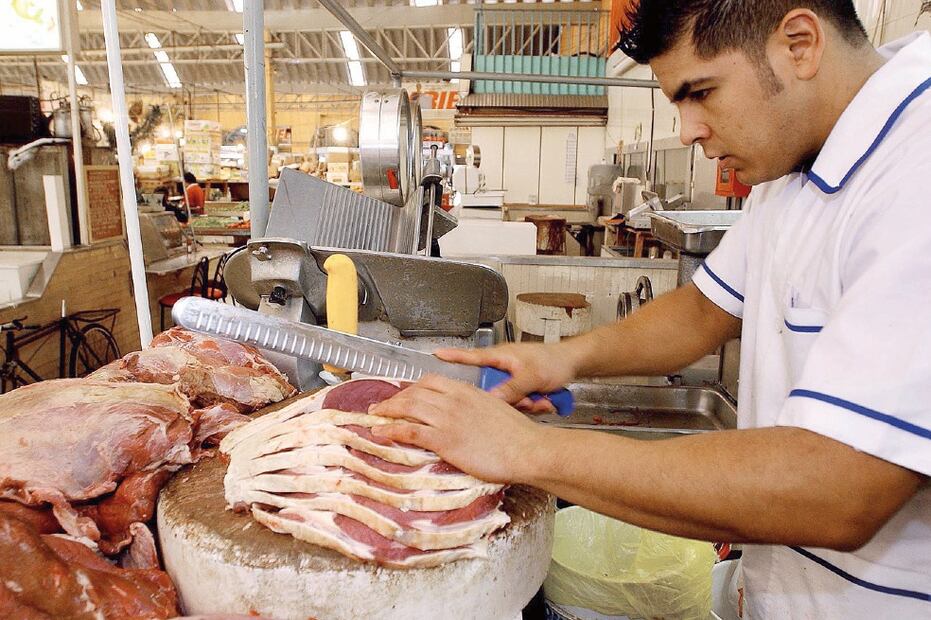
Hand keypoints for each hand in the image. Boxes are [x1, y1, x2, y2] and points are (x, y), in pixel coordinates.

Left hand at [369, 375, 548, 483]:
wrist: (526, 449)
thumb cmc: (517, 435)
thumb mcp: (495, 409)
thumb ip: (475, 407)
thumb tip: (466, 415)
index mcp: (466, 390)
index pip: (430, 381)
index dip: (412, 387)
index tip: (403, 395)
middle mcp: (453, 400)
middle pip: (414, 392)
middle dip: (394, 398)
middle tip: (382, 406)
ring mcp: (447, 419)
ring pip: (408, 407)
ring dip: (387, 411)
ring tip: (375, 417)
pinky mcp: (444, 439)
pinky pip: (410, 431)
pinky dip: (392, 430)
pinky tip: (381, 433)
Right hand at [435, 342, 579, 412]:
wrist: (574, 364)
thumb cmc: (553, 360)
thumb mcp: (532, 376)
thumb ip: (510, 388)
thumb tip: (491, 401)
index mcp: (499, 357)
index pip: (470, 356)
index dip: (451, 358)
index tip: (433, 356)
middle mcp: (502, 368)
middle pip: (488, 389)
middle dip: (507, 399)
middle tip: (525, 399)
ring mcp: (511, 379)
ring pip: (504, 399)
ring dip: (523, 403)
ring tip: (539, 399)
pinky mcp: (520, 389)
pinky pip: (517, 403)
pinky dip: (531, 405)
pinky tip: (543, 401)